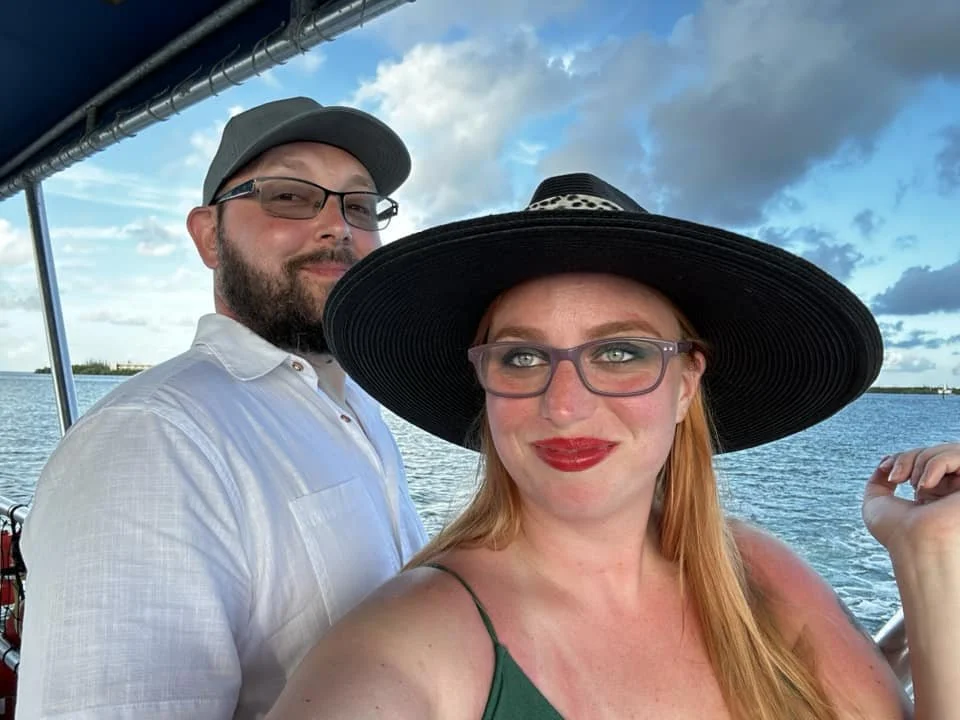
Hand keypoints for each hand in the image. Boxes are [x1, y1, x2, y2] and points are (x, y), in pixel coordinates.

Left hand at [862, 443, 959, 557]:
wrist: (916, 546)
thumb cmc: (897, 533)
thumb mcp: (877, 502)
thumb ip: (879, 481)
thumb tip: (886, 463)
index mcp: (933, 493)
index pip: (921, 459)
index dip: (901, 457)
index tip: (885, 470)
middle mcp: (951, 489)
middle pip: (932, 451)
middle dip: (908, 457)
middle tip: (895, 478)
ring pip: (946, 450)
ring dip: (921, 461)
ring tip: (915, 485)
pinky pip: (958, 455)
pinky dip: (936, 464)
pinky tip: (925, 485)